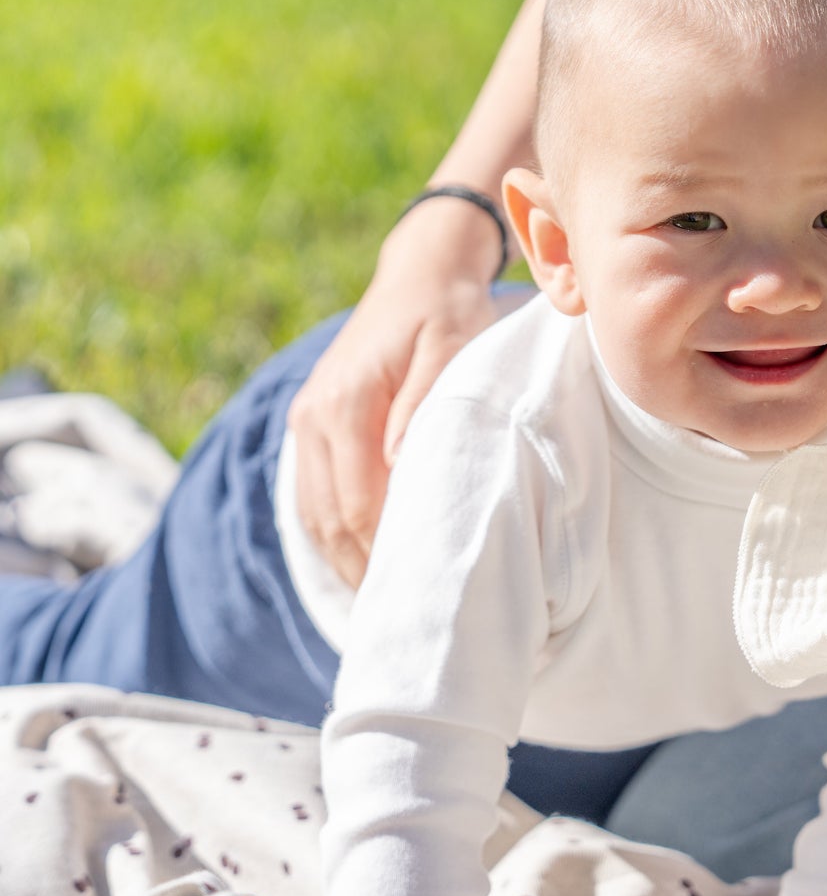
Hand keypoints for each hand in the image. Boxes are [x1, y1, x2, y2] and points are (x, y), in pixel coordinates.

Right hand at [287, 200, 503, 586]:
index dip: (387, 555)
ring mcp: (306, 424)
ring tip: (388, 609)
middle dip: (366, 574)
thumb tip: (400, 465)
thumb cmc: (448, 311)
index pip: (361, 503)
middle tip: (408, 623)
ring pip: (317, 517)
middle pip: (333, 520)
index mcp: (344, 404)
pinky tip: (364, 565)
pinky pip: (314, 498)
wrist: (420, 271)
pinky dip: (335, 538)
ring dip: (347, 563)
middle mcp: (313, 419)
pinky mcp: (312, 427)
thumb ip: (426, 404)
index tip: (422, 599)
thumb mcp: (451, 345)